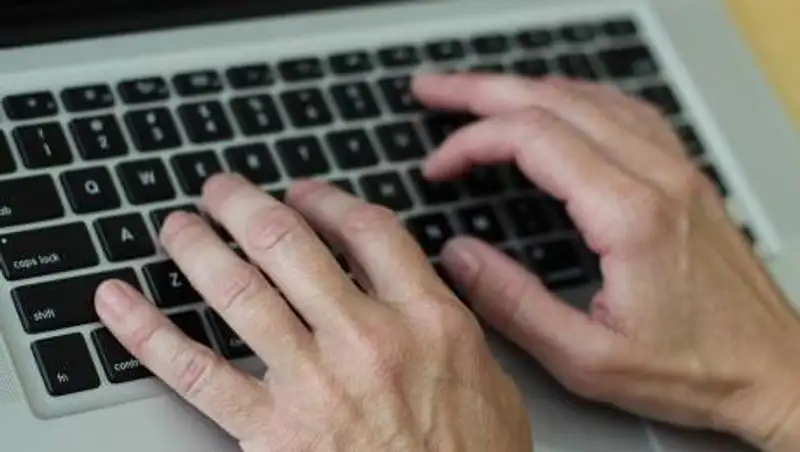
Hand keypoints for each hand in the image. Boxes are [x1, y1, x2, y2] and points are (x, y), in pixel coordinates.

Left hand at [94, 174, 531, 451]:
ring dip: (196, 249)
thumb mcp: (489, 379)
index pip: (366, 231)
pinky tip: (118, 303)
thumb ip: (452, 321)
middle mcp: (365, 339)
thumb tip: (425, 279)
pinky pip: (195, 371)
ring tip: (176, 226)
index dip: (326, 200)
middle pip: (289, 245)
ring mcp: (313, 381)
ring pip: (238, 291)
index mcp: (426, 319)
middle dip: (245, 206)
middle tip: (222, 191)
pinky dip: (147, 331)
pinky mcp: (271, 431)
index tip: (303, 193)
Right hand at [414, 73, 799, 451]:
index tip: (438, 166)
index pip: (532, 139)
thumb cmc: (695, 370)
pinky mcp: (686, 176)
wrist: (776, 371)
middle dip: (480, 92)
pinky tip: (557, 102)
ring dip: (525, 89)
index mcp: (630, 214)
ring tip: (479, 93)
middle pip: (553, 101)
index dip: (471, 142)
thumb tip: (459, 257)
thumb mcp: (587, 357)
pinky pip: (626, 111)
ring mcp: (677, 169)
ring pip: (589, 97)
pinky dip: (576, 97)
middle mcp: (657, 176)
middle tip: (433, 91)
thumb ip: (514, 304)